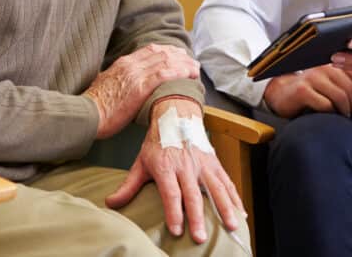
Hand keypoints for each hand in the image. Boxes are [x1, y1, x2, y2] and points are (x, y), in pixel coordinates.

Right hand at [84, 44, 199, 138]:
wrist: (86, 114)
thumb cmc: (94, 106)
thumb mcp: (104, 85)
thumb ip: (115, 79)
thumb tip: (119, 82)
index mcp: (123, 64)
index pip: (150, 50)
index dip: (167, 51)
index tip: (178, 55)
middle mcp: (131, 64)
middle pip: (161, 53)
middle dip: (179, 56)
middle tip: (192, 61)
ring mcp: (136, 74)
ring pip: (166, 62)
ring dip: (184, 64)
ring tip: (196, 68)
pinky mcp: (140, 87)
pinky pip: (165, 75)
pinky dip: (180, 72)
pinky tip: (190, 74)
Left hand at [106, 98, 243, 242]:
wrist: (177, 114)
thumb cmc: (158, 142)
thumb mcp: (141, 161)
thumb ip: (129, 185)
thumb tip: (110, 203)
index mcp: (166, 166)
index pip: (171, 192)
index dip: (174, 211)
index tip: (177, 230)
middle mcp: (186, 165)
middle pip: (193, 194)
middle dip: (197, 217)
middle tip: (200, 237)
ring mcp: (203, 163)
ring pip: (216, 188)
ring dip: (224, 208)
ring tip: (231, 227)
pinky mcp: (215, 163)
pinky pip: (227, 182)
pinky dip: (235, 198)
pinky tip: (241, 214)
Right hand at [262, 64, 351, 118]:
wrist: (282, 94)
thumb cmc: (313, 90)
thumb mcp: (333, 83)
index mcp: (335, 63)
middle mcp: (325, 66)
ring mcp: (313, 77)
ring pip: (341, 96)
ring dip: (348, 111)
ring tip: (349, 118)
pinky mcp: (303, 90)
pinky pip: (326, 104)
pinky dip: (333, 113)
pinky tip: (333, 117)